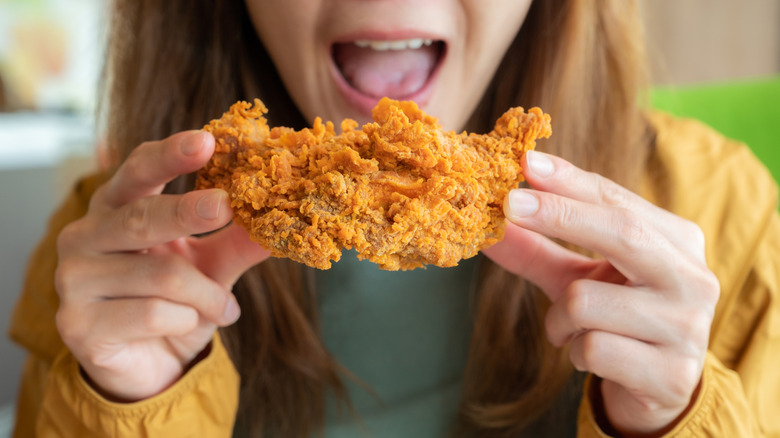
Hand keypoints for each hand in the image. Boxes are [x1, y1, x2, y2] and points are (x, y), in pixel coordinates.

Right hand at [55, 131, 269, 401]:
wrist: (148, 365)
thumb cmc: (175, 303)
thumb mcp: (211, 267)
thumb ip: (237, 242)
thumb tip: (278, 222)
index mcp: (115, 208)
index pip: (138, 170)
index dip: (170, 154)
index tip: (208, 140)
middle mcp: (85, 236)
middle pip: (141, 217)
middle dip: (188, 211)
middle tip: (227, 206)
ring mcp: (74, 280)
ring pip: (161, 275)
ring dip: (207, 295)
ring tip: (224, 308)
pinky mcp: (78, 324)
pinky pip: (151, 313)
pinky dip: (186, 320)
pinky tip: (187, 326)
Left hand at [483, 151, 719, 434]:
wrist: (654, 388)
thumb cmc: (614, 318)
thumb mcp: (576, 277)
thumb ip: (536, 248)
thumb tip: (487, 223)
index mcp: (677, 242)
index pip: (618, 200)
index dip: (569, 182)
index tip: (525, 164)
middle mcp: (692, 278)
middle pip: (621, 232)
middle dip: (558, 216)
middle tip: (509, 207)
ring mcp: (688, 327)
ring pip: (586, 301)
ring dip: (559, 319)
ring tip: (572, 330)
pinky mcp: (671, 373)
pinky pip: (592, 348)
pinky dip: (574, 352)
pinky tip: (591, 358)